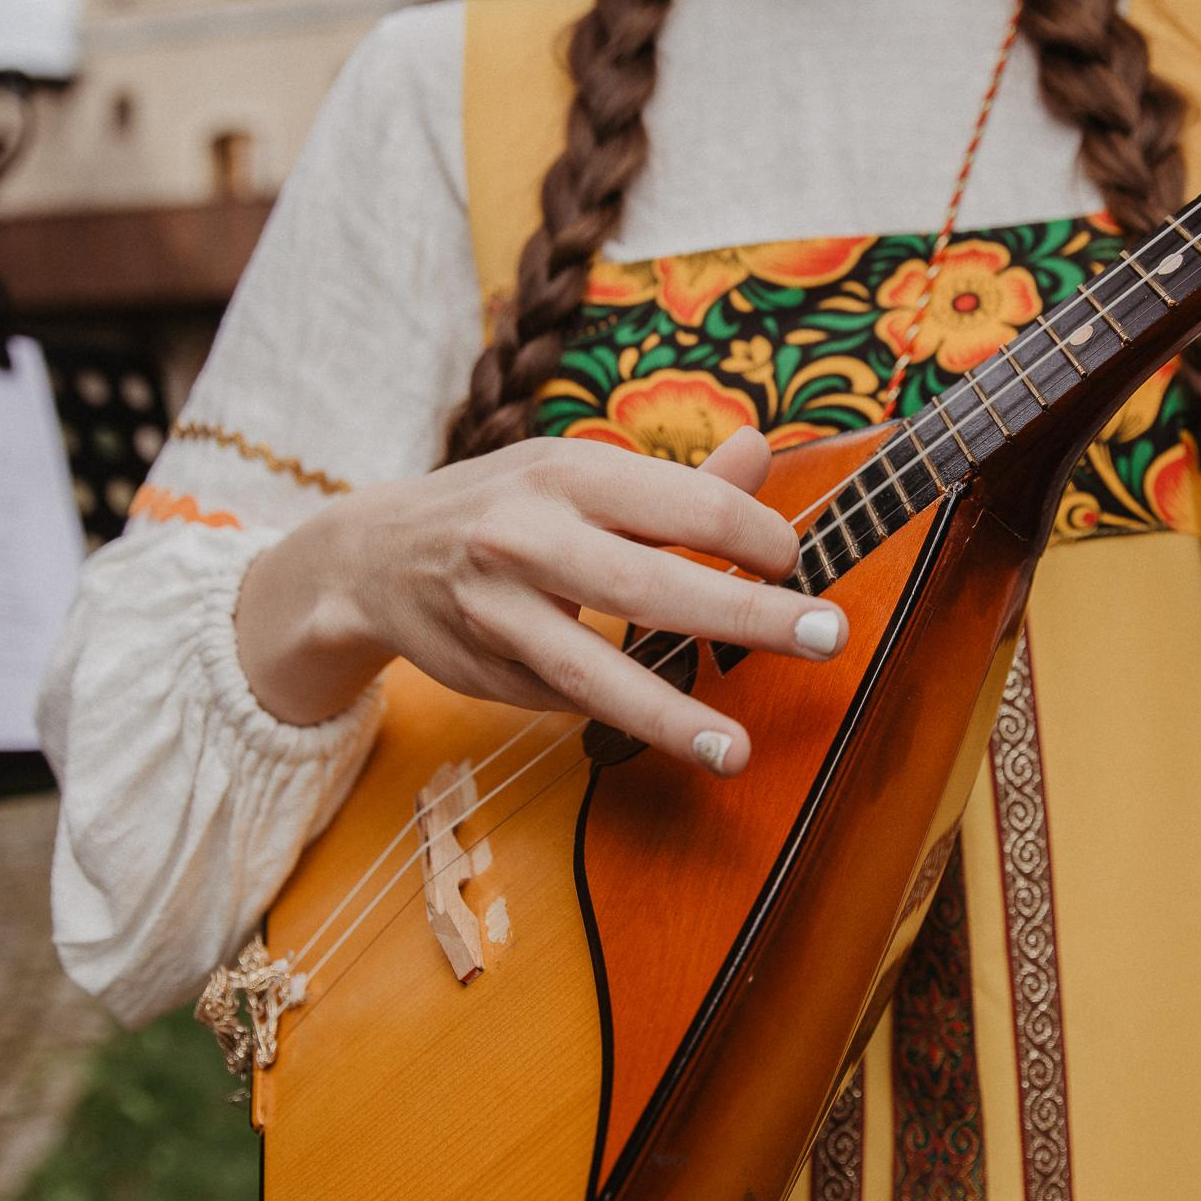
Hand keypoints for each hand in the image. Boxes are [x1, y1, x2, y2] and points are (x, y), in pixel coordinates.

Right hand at [235, 427, 845, 774]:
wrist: (373, 555)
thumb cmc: (506, 506)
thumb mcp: (579, 472)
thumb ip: (679, 482)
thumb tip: (763, 450)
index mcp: (571, 470)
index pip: (688, 502)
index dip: (757, 537)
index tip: (798, 562)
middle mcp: (530, 532)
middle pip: (653, 583)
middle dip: (747, 615)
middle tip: (828, 637)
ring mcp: (500, 608)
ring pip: (596, 670)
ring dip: (672, 716)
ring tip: (737, 750)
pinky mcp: (487, 670)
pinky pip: (569, 699)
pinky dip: (622, 713)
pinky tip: (673, 729)